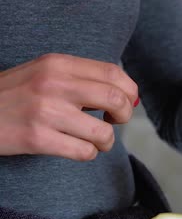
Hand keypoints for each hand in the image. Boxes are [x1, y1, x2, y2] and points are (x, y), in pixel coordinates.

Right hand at [0, 53, 137, 160]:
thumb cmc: (16, 97)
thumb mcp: (45, 75)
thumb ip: (82, 80)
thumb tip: (128, 97)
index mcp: (57, 64)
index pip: (113, 73)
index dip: (129, 92)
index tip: (124, 103)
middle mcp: (53, 84)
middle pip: (115, 99)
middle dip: (123, 116)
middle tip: (114, 122)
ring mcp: (45, 112)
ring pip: (103, 132)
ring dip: (105, 142)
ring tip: (93, 140)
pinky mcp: (37, 138)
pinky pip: (84, 152)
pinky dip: (88, 154)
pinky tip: (76, 148)